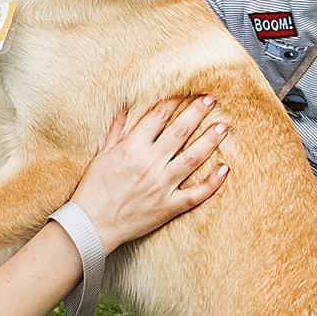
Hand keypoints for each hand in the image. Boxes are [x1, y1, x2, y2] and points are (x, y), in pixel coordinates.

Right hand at [69, 96, 227, 251]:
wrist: (91, 224)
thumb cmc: (94, 188)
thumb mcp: (102, 154)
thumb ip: (117, 130)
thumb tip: (126, 107)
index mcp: (132, 147)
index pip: (158, 117)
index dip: (174, 102)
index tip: (187, 92)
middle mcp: (149, 163)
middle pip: (179, 132)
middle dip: (197, 113)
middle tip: (211, 100)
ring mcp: (161, 185)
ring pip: (192, 158)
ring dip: (210, 140)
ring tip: (223, 127)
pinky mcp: (168, 206)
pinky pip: (196, 194)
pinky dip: (212, 183)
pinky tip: (225, 169)